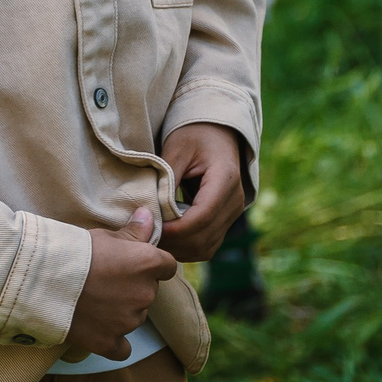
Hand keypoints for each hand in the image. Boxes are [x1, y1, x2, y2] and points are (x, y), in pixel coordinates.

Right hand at [67, 210, 177, 359]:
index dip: (152, 264)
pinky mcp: (110, 341)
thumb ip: (133, 231)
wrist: (44, 278)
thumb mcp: (105, 235)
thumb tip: (149, 217)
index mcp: (147, 264)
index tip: (133, 262)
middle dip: (133, 286)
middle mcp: (145, 294)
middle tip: (106, 279)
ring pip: (134, 316)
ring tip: (94, 299)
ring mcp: (129, 321)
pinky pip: (122, 347)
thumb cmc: (75, 250)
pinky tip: (100, 329)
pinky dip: (114, 339)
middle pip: (149, 291)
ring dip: (121, 310)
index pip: (167, 266)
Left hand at [159, 122, 250, 261]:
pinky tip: (165, 239)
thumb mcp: (177, 147)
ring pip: (207, 247)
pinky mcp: (225, 220)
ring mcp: (232, 213)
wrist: (216, 132)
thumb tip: (152, 208)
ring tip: (153, 239)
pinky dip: (186, 247)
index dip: (176, 228)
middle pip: (205, 237)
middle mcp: (235, 201)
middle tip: (146, 237)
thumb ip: (167, 176)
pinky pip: (207, 244)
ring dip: (179, 249)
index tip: (151, 226)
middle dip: (174, 242)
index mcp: (225, 179)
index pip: (202, 216)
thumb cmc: (194, 135)